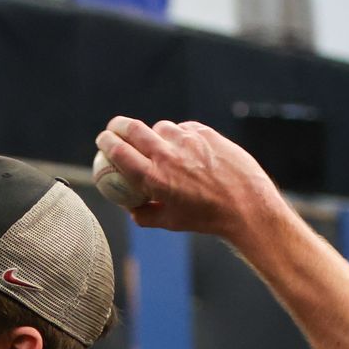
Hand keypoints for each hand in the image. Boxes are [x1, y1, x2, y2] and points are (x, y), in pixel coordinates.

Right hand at [92, 116, 286, 241]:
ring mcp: (187, 140)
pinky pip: (184, 129)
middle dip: (118, 126)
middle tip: (115, 129)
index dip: (106, 142)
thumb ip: (145, 215)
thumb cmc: (207, 218)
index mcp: (154, 178)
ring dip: (154, 134)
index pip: (118, 151)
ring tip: (159, 147)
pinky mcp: (205, 133)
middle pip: (132, 129)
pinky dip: (179, 137)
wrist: (247, 206)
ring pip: (160, 127)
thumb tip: (130, 208)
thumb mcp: (171, 222)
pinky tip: (186, 150)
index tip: (101, 140)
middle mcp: (167, 155)